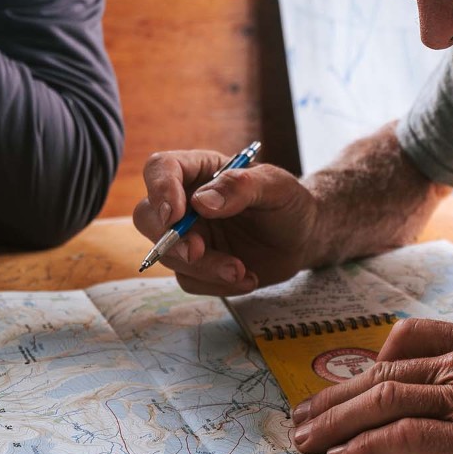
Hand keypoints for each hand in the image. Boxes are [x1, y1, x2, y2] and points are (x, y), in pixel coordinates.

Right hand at [133, 149, 320, 295]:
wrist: (304, 238)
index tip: (175, 214)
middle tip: (198, 253)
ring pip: (169, 255)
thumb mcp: (276, 187)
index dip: (159, 190)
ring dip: (204, 268)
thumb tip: (201, 202)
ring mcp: (189, 235)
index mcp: (200, 170)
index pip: (160, 169)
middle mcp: (185, 202)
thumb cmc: (289, 203)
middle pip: (148, 217)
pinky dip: (217, 285)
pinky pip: (190, 280)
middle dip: (170, 239)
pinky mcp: (198, 265)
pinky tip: (248, 278)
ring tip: (242, 271)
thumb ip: (241, 187)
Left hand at [290, 318, 452, 453]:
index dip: (368, 362)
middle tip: (301, 420)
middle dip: (335, 397)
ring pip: (385, 399)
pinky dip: (369, 447)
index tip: (345, 383)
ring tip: (305, 442)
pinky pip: (408, 438)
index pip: (409, 339)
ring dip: (336, 422)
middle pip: (383, 372)